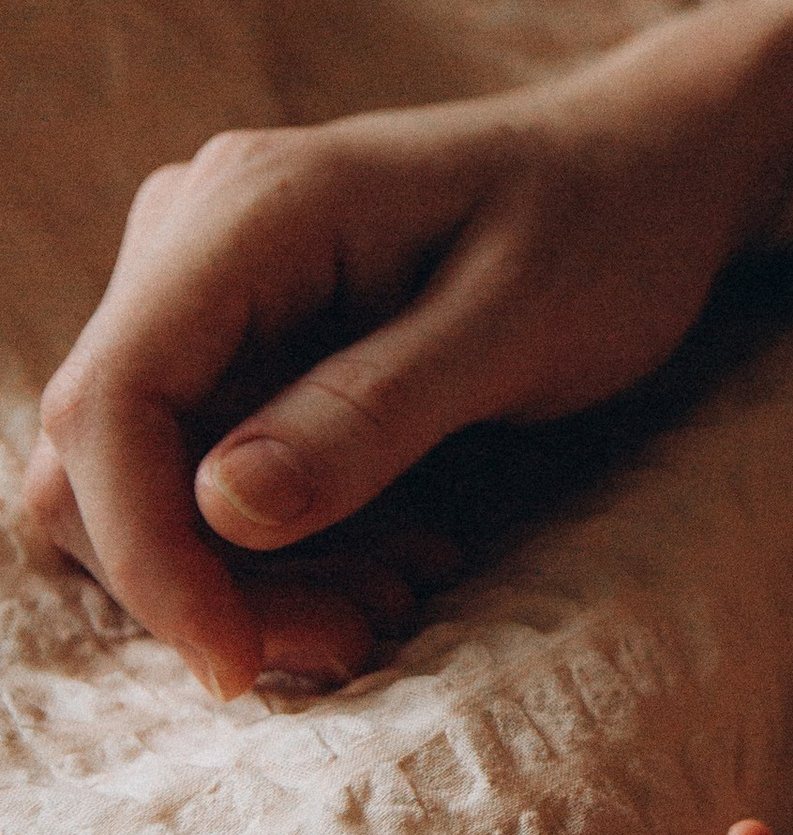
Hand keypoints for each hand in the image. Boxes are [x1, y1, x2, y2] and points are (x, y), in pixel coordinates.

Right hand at [24, 0, 792, 699]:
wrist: (648, 170)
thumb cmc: (605, 228)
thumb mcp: (521, 323)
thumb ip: (375, 410)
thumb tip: (221, 506)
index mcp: (252, 206)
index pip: (114, 398)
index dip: (148, 552)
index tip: (238, 663)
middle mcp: (192, 234)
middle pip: (103, 458)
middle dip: (208, 580)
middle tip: (363, 633)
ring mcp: (202, 284)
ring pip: (142, 484)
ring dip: (249, 575)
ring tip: (403, 590)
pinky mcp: (233, 337)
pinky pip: (199, 474)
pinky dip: (276, 544)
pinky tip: (397, 553)